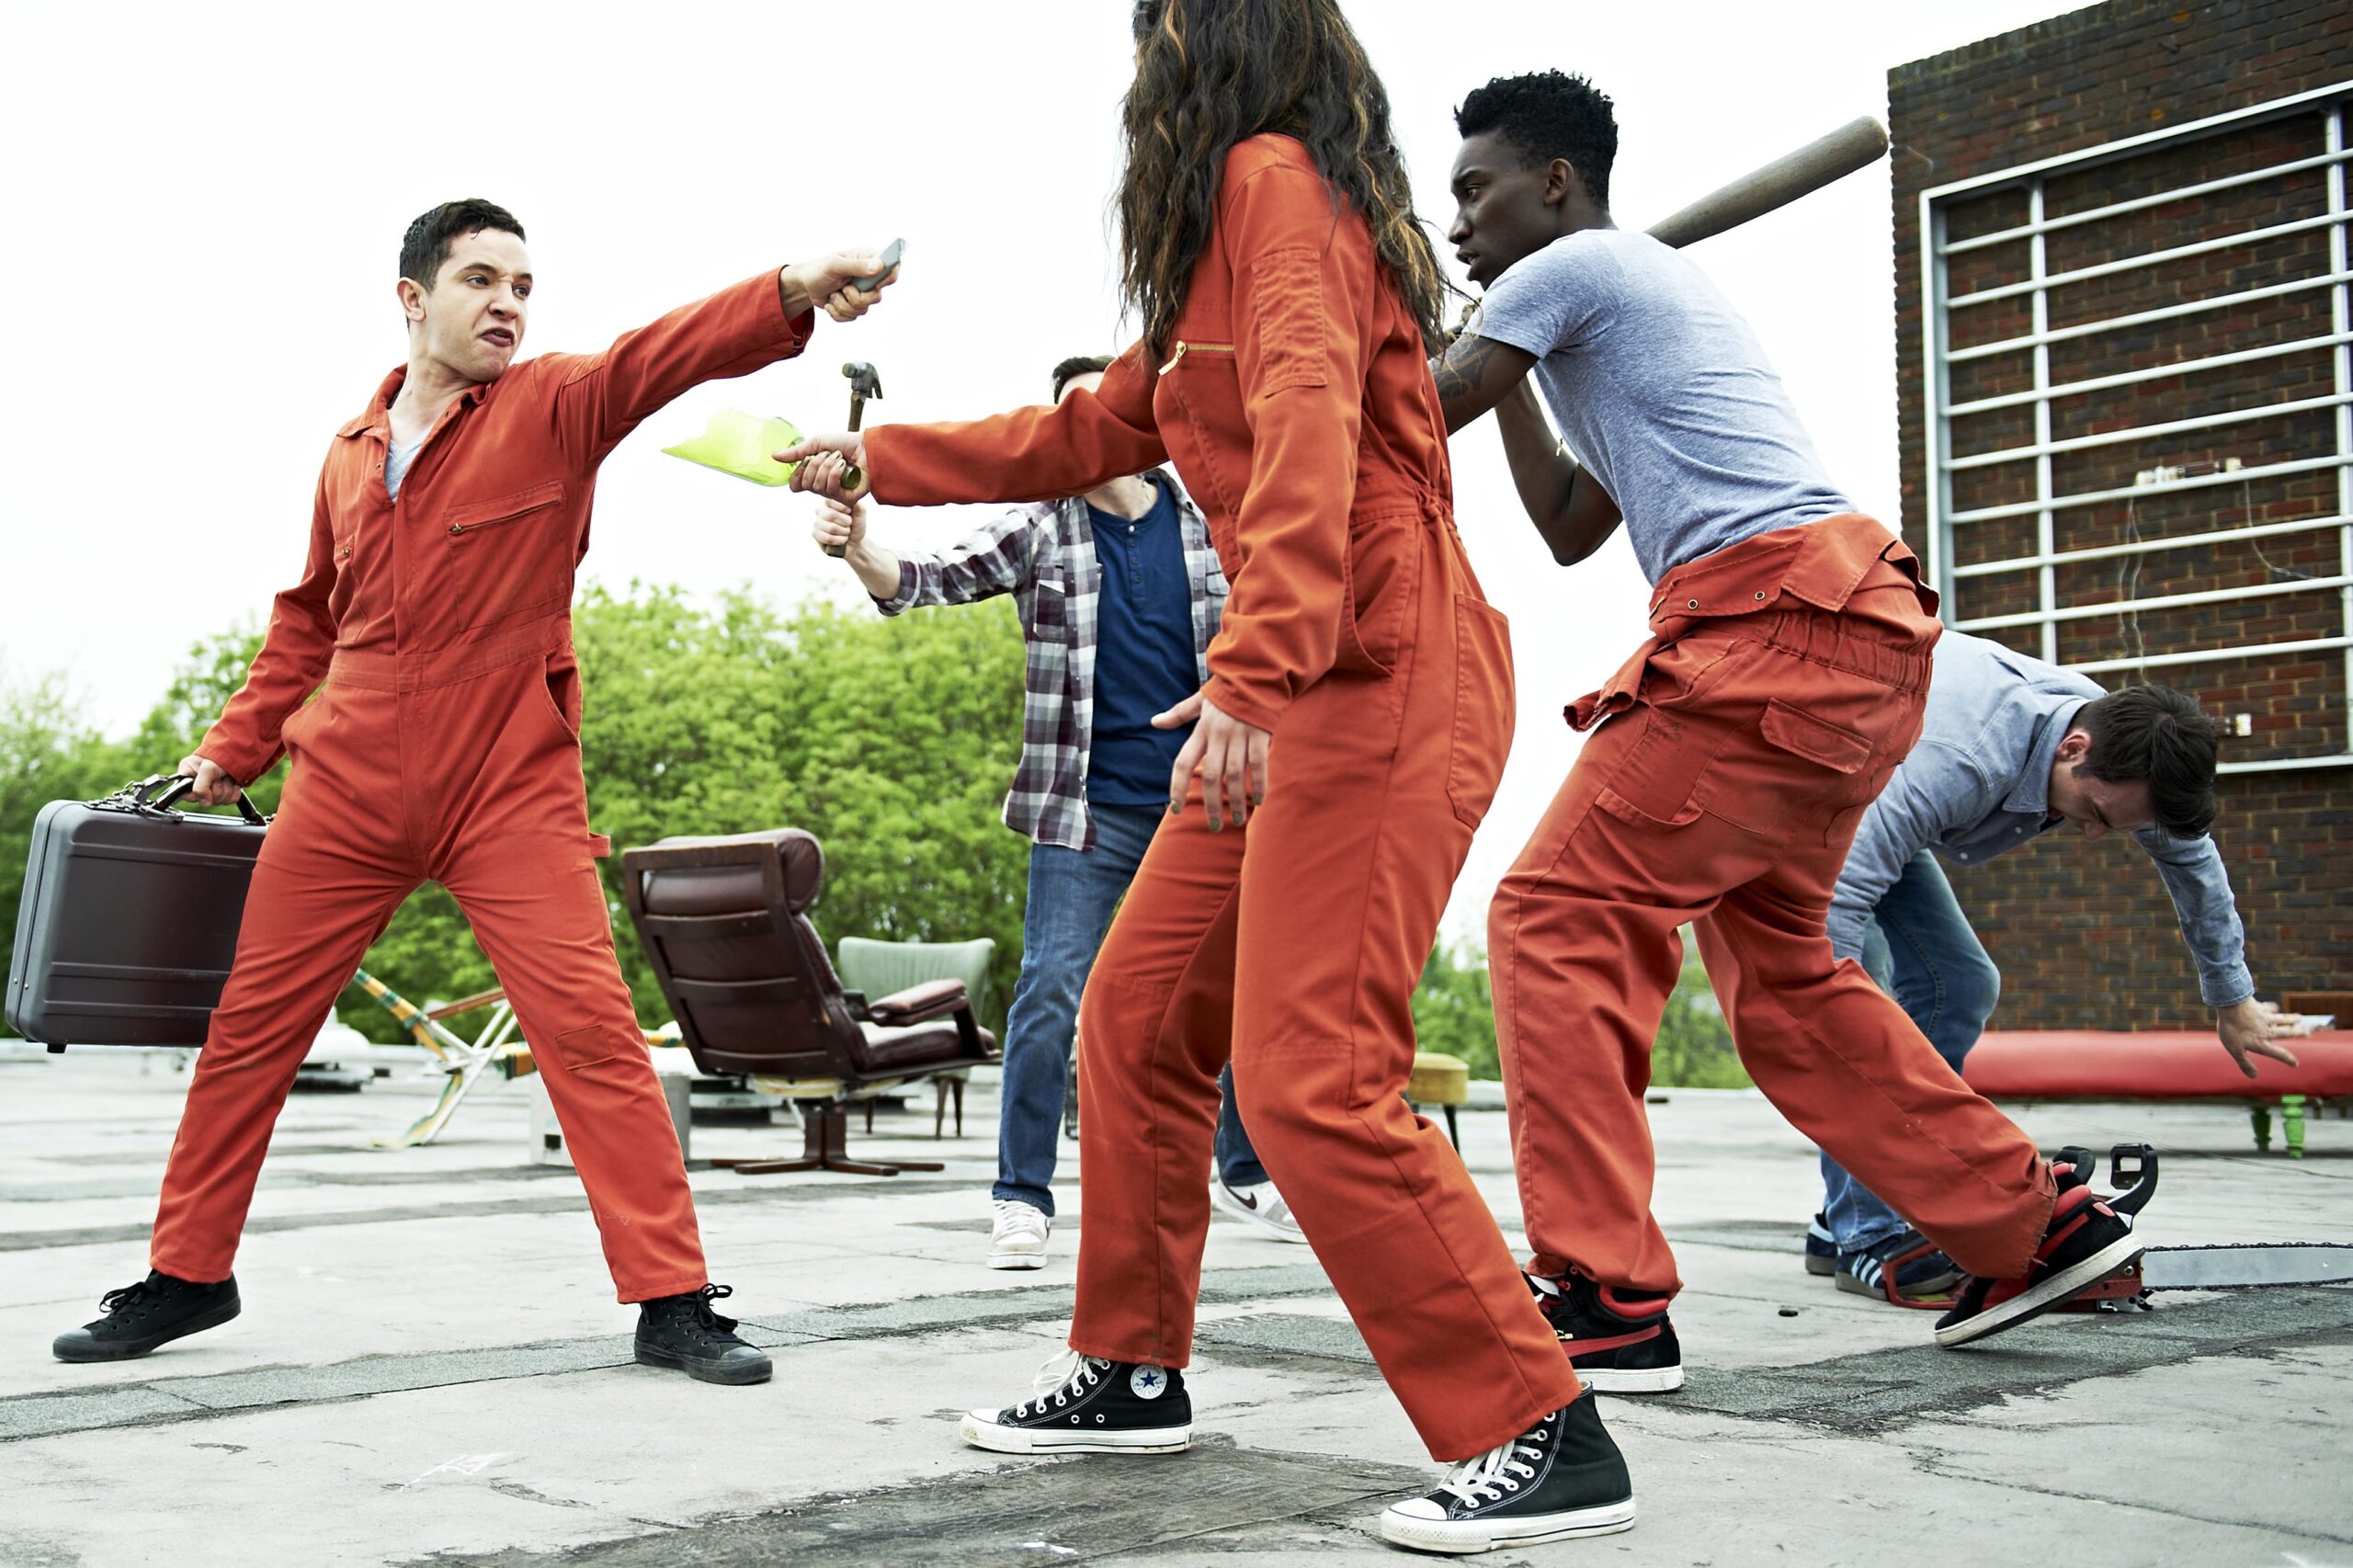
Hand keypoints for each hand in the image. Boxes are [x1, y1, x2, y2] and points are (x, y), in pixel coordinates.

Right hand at [175, 753, 238, 806]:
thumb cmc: (220, 756)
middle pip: (207, 800)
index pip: (187, 796)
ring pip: (220, 801)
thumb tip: (205, 803)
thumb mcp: (207, 769)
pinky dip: (235, 791)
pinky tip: (233, 781)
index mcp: (187, 776)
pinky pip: (230, 800)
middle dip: (217, 788)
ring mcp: (212, 789)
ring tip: (226, 776)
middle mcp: (198, 784)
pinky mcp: (225, 792)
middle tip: (219, 776)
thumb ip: (200, 787)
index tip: (207, 782)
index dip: (199, 793)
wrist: (239, 751)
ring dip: (227, 788)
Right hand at [778, 433, 869, 500]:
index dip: (797, 475)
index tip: (806, 461)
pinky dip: (835, 473)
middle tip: (830, 454)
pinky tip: (845, 466)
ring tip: (840, 458)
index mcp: (815, 475)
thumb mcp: (817, 443)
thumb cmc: (846, 444)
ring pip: (817, 486)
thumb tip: (774, 456)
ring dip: (827, 467)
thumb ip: (797, 453)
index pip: (796, 485)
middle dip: (815, 465)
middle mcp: (823, 486)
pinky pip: (830, 488)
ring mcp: (834, 494)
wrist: (869, 447)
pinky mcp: (846, 499)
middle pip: (805, 484)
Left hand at [779, 249, 900, 323]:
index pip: (892, 268)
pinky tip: (831, 303)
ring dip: (843, 305)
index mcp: (869, 261)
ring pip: (864, 309)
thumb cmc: (819, 270)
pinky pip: (853, 317)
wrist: (805, 286)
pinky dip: (838, 313)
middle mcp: (869, 278)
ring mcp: (863, 293)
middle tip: (844, 289)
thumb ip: (857, 266)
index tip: (875, 285)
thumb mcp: (835, 265)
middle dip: (856, 298)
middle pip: (878, 297)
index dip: (888, 278)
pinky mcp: (855, 307)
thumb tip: (879, 266)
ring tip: (834, 294)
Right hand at [813, 494, 868, 554]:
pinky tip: (842, 540)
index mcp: (830, 503)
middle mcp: (820, 511)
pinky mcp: (815, 534)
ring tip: (846, 533)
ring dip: (844, 532)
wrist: (855, 543)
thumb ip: (856, 504)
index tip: (850, 513)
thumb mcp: (860, 513)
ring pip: (831, 528)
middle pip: (832, 515)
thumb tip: (850, 501)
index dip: (844, 509)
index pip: (832, 501)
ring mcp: (816, 522)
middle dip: (846, 522)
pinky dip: (840, 540)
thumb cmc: (856, 526)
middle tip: (849, 525)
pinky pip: (828, 539)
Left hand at [1155, 690, 1268, 829]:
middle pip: (1212, 776)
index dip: (1178, 787)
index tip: (1176, 809)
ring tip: (1237, 821)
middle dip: (1212, 805)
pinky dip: (1259, 784)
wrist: (1254, 674)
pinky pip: (1259, 765)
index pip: (1184, 762)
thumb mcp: (1199, 700)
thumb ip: (1178, 714)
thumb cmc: (1225, 690)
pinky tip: (1258, 801)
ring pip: (1235, 775)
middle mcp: (1218, 735)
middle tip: (1213, 826)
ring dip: (1236, 801)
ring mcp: (1240, 736)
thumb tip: (1154, 722)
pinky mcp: (1260, 735)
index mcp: (1201, 730)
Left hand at [2217, 998, 2299, 1078]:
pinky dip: (2273, 1008)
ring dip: (2291, 1019)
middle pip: (2286, 1032)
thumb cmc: (2232, 1029)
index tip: (2295, 1064)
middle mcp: (2267, 1031)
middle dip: (2298, 1032)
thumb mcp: (2235, 1050)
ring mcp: (2264, 1018)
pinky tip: (2275, 1007)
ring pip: (2282, 1019)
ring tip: (2299, 1018)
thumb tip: (2253, 1076)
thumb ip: (2245, 1063)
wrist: (2231, 1005)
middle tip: (2308, 1032)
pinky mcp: (2259, 1007)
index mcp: (2262, 1043)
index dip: (2287, 1059)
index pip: (2278, 1054)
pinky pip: (2268, 1008)